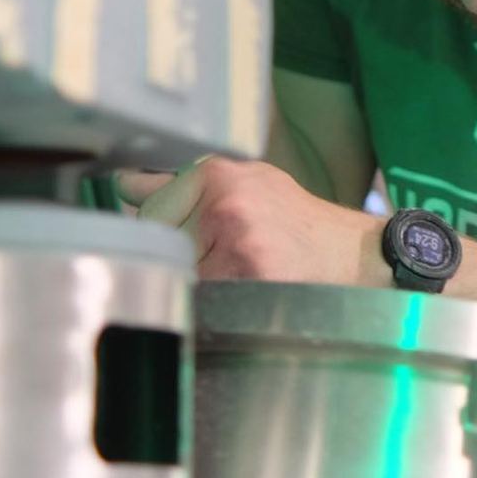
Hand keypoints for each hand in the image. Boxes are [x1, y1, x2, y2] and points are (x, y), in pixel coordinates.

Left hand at [115, 157, 387, 284]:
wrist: (353, 256)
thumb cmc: (296, 223)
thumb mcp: (247, 185)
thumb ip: (185, 186)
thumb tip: (123, 186)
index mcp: (218, 173)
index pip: (148, 207)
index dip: (164, 227)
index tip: (179, 234)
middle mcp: (224, 201)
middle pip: (159, 243)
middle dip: (181, 255)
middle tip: (227, 254)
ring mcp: (235, 242)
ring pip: (178, 274)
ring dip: (198, 283)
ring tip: (241, 272)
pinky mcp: (246, 278)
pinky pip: (201, 299)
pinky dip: (215, 304)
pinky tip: (247, 291)